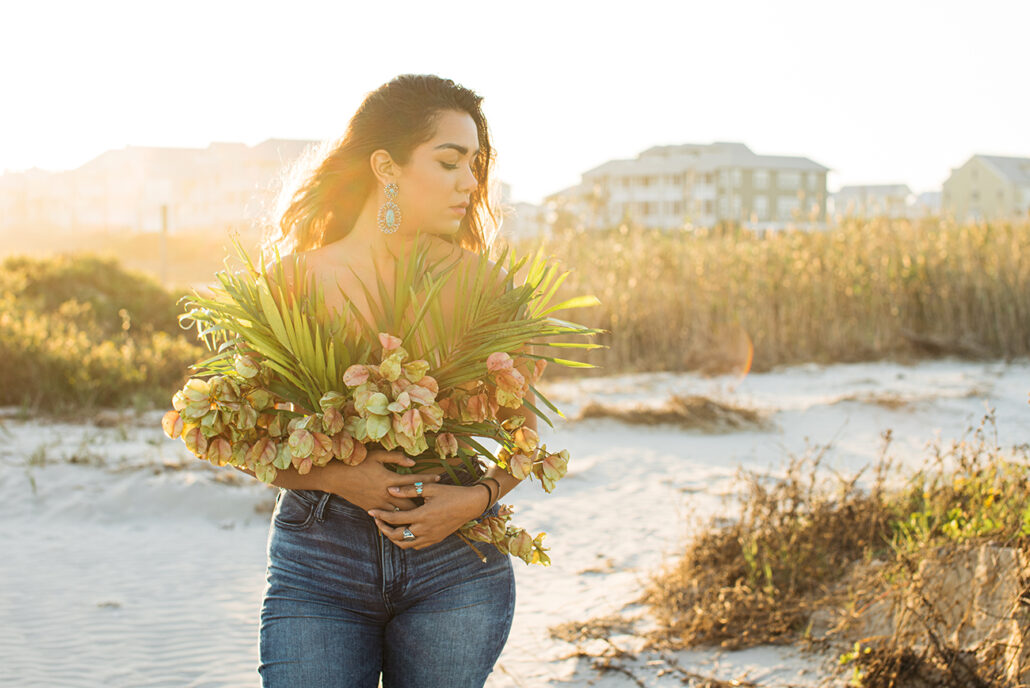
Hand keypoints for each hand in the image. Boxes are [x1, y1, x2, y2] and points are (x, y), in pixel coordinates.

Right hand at [323, 448, 441, 513]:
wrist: (337, 478)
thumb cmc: (358, 463)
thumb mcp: (377, 456)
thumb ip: (396, 457)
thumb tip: (413, 462)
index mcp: (389, 478)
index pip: (413, 480)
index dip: (428, 479)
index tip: (440, 477)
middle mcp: (386, 493)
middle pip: (411, 502)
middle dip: (424, 503)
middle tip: (436, 501)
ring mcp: (379, 503)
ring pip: (400, 514)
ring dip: (412, 514)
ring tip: (426, 513)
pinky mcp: (373, 509)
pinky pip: (389, 518)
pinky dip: (398, 519)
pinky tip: (407, 520)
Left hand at [367, 482, 489, 549]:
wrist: (471, 504)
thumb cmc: (450, 493)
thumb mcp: (430, 487)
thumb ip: (409, 489)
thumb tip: (390, 489)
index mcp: (422, 515)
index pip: (394, 519)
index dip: (380, 515)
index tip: (370, 511)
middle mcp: (425, 529)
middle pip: (397, 536)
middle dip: (384, 529)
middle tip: (377, 520)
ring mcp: (431, 537)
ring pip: (405, 544)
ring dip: (394, 538)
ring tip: (388, 528)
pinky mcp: (436, 539)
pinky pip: (417, 545)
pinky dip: (407, 541)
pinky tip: (404, 532)